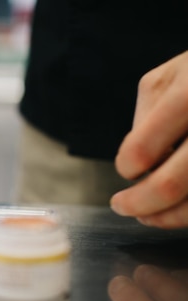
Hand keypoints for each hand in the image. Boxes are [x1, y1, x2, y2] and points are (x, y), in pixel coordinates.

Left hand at [112, 51, 187, 227]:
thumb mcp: (167, 80)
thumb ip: (144, 121)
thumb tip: (138, 168)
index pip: (141, 151)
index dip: (127, 168)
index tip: (128, 170)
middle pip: (171, 184)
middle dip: (139, 203)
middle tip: (123, 206)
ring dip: (168, 216)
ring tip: (149, 215)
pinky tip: (181, 207)